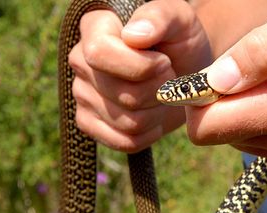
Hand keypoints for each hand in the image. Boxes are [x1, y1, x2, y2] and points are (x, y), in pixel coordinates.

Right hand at [69, 0, 210, 151]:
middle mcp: (80, 60)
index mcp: (95, 27)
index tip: (165, 62)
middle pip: (123, 94)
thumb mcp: (180, 19)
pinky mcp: (88, 122)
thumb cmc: (181, 41)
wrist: (186, 71)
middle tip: (169, 78)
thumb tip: (133, 36)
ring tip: (162, 95)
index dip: (139, 66)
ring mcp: (81, 94)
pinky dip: (149, 134)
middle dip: (158, 91)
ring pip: (127, 121)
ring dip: (157, 113)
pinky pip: (123, 141)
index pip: (100, 53)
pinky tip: (155, 117)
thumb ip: (159, 17)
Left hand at [185, 0, 266, 174]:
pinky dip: (265, 120)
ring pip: (239, 139)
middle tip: (256, 68)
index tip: (213, 72)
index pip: (207, 129)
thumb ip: (260, 52)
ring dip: (247, 109)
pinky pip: (261, 145)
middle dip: (224, 102)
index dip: (197, 99)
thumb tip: (214, 83)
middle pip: (220, 134)